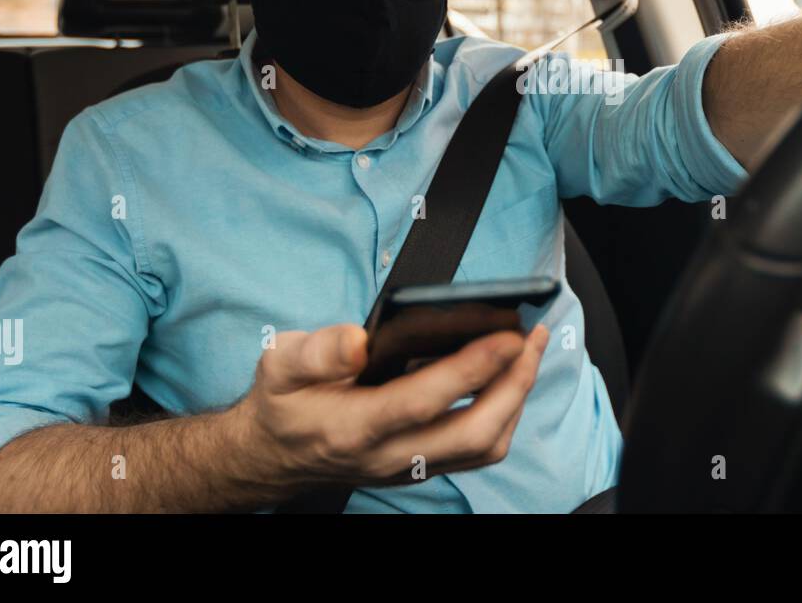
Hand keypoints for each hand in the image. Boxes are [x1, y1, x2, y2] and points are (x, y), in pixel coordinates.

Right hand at [237, 321, 547, 490]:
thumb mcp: (279, 365)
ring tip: (528, 353)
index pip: (425, 401)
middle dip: (514, 384)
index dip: (472, 367)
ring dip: (516, 399)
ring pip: (484, 447)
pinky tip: (507, 379)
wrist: (270, 457)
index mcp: (354, 427)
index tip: (506, 334)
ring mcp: (410, 467)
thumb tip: (358, 339)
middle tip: (531, 338)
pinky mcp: (422, 467)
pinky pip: (478, 451)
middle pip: (473, 433)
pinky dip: (504, 414)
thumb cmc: (281, 405)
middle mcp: (389, 455)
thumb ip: (315, 352)